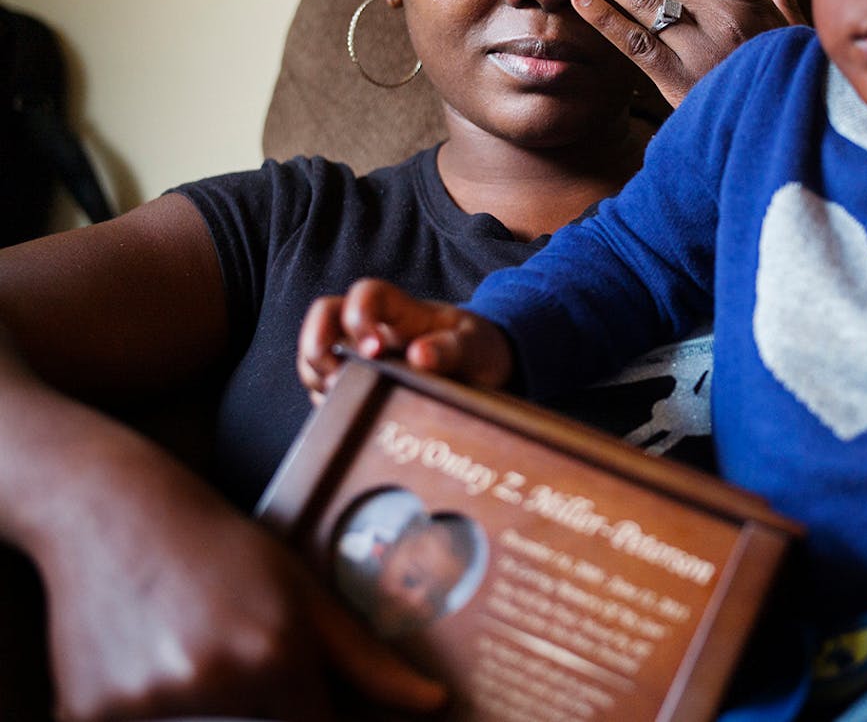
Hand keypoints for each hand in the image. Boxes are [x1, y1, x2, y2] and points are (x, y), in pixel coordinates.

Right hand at [38, 442, 445, 720]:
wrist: (111, 510)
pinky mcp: (88, 716)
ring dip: (203, 713)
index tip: (306, 698)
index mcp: (275, 654)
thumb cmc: (222, 548)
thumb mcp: (303, 591)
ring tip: (191, 649)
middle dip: (260, 712)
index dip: (318, 720)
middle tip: (238, 651)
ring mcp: (146, 704)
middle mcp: (213, 683)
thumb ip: (368, 660)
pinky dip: (149, 713)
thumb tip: (434, 704)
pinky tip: (147, 659)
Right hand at [299, 277, 513, 399]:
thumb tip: (419, 358)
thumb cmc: (476, 349)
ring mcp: (359, 352)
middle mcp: (372, 326)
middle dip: (316, 346)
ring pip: (316, 353)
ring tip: (344, 400)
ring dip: (317, 376)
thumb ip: (451, 350)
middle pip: (323, 316)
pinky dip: (329, 402)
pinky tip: (350, 416)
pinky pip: (325, 386)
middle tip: (337, 380)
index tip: (373, 352)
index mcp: (401, 309)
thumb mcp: (476, 347)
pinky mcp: (357, 381)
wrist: (483, 367)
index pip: (366, 294)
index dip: (359, 317)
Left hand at [558, 0, 806, 106]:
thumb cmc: (792, 79)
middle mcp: (719, 18)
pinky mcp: (677, 81)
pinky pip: (634, 44)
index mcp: (746, 0)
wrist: (783, 128)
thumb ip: (785, 1)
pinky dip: (604, 18)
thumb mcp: (795, 36)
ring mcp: (696, 49)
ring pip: (640, 1)